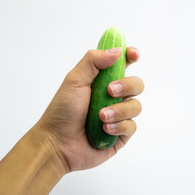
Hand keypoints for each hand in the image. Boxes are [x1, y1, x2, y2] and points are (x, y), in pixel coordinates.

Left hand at [34, 47, 143, 171]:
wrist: (58, 143)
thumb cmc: (62, 111)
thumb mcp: (74, 80)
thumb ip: (93, 61)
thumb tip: (118, 51)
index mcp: (102, 81)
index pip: (123, 64)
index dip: (131, 56)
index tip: (133, 55)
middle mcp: (113, 97)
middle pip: (136, 84)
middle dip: (126, 85)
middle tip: (110, 91)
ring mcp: (118, 116)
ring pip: (136, 106)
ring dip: (119, 110)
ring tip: (100, 117)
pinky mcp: (121, 134)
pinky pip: (131, 126)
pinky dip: (119, 126)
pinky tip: (104, 129)